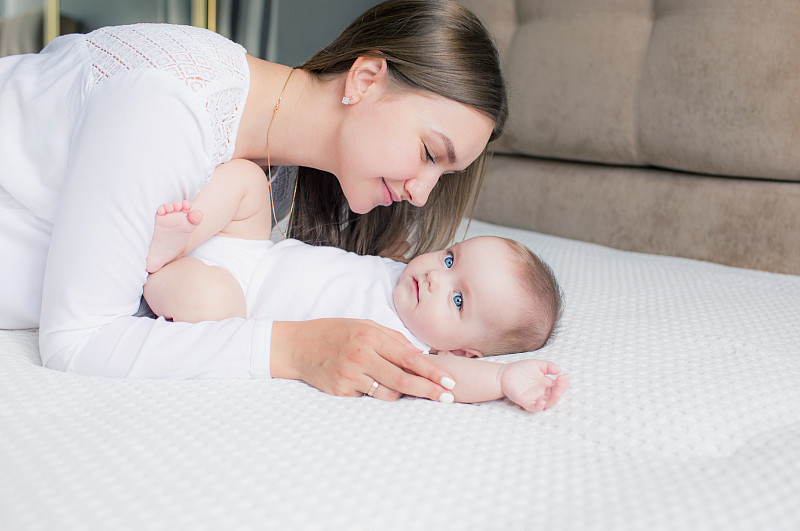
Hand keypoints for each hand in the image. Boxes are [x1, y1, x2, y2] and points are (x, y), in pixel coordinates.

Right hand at [269, 319, 455, 402]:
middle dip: (429, 390)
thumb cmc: (334, 332)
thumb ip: (392, 338)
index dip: (432, 372)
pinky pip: (368, 397)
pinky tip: (373, 385)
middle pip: (403, 380)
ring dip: (403, 394)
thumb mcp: (364, 325)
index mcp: (370, 336)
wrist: (297, 346)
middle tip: (448, 398)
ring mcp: (350, 376)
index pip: (409, 358)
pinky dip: (377, 393)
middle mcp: (362, 356)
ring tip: (412, 391)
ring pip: (388, 393)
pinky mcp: (341, 391)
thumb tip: (419, 354)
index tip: (450, 381)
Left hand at [500, 359, 567, 412]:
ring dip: (552, 400)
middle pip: (555, 395)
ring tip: (556, 393)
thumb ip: (547, 366)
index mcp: (547, 384)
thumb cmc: (520, 369)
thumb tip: (559, 369)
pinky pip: (533, 407)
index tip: (563, 376)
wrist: (504, 374)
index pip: (559, 386)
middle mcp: (543, 393)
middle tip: (561, 382)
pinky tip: (542, 403)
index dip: (563, 382)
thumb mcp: (536, 364)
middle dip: (560, 390)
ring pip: (547, 403)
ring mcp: (535, 398)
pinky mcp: (525, 402)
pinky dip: (538, 406)